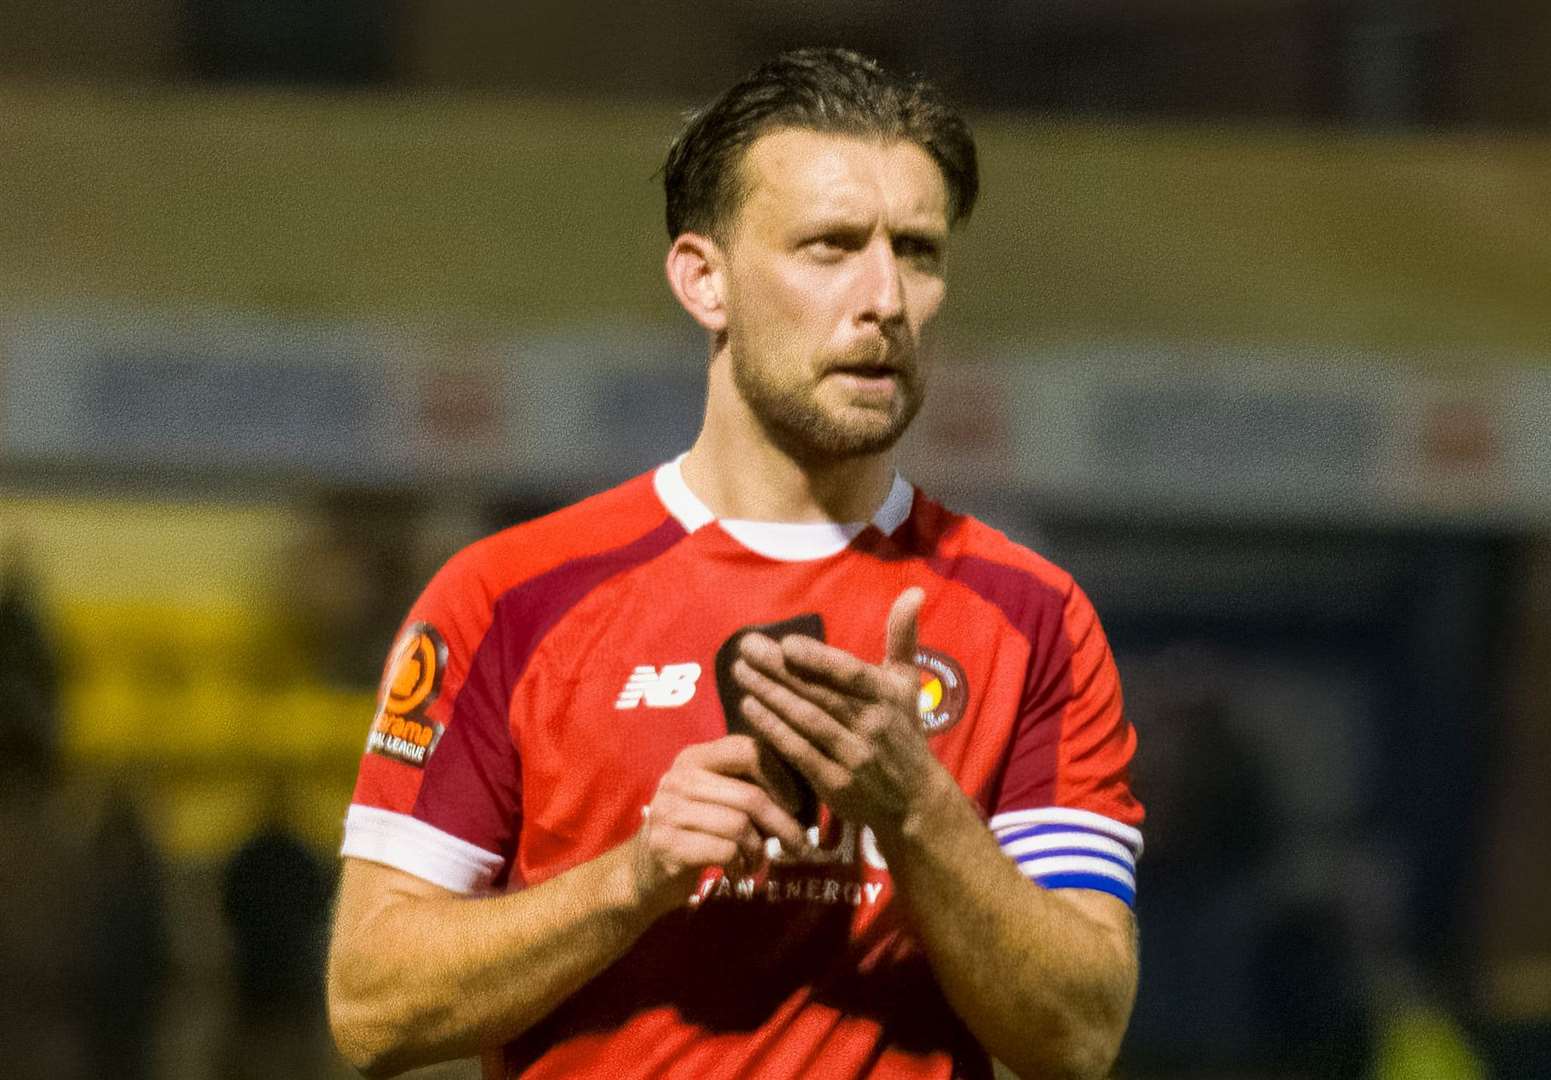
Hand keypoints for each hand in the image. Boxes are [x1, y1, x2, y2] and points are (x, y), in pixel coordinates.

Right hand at [630, 734, 806, 915]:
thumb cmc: (697, 832)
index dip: (781, 775)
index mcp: (694, 758)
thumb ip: (752, 788)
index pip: (747, 749)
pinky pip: (724, 851)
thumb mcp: (720, 800)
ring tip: (759, 861)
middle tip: (800, 844)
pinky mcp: (666, 843)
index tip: (799, 803)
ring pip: (739, 826)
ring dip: (759, 850)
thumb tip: (809, 797)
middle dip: (783, 824)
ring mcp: (668, 810)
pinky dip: (741, 865)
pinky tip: (737, 872)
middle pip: (749, 796)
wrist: (645, 873)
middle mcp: (678, 777)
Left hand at [731, 587, 945, 838]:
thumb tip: (914, 590)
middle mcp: (873, 726)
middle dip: (779, 670)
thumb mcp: (906, 683)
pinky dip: (773, 730)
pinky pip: (799, 752)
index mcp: (888, 696)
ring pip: (806, 721)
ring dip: (770, 695)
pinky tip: (749, 708)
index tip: (786, 643)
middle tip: (745, 647)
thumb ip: (903, 636)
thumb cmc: (903, 730)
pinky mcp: (835, 784)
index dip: (819, 660)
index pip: (850, 674)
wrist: (914, 800)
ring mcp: (853, 757)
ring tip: (740, 672)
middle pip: (820, 694)